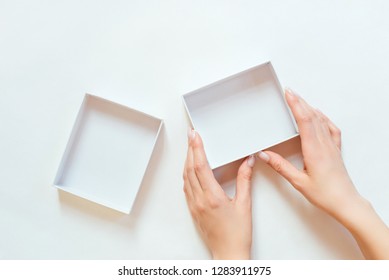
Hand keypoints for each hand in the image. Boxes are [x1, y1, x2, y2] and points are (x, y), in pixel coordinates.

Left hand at [183, 129, 255, 258]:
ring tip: (190, 147)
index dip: (197, 148)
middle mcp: (200, 200)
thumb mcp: (244, 205)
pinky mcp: (193, 209)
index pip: (201, 166)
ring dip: (187, 160)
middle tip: (191, 135)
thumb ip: (244, 180)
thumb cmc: (237, 234)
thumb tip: (248, 162)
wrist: (228, 253)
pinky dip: (187, 173)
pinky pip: (186, 187)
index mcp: (212, 197)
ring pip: (186, 177)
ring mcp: (194, 205)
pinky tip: (190, 168)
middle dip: (190, 149)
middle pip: (190, 168)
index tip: (195, 136)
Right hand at [258, 88, 388, 258]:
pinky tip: (319, 116)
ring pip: (321, 120)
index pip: (304, 120)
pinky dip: (323, 118)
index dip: (296, 105)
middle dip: (300, 101)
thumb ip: (280, 166)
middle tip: (290, 91)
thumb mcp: (298, 182)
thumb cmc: (325, 194)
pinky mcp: (335, 150)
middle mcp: (324, 145)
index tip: (289, 94)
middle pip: (312, 116)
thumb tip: (265, 155)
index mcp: (314, 150)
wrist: (345, 202)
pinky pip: (331, 129)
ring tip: (300, 99)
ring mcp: (331, 146)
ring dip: (309, 107)